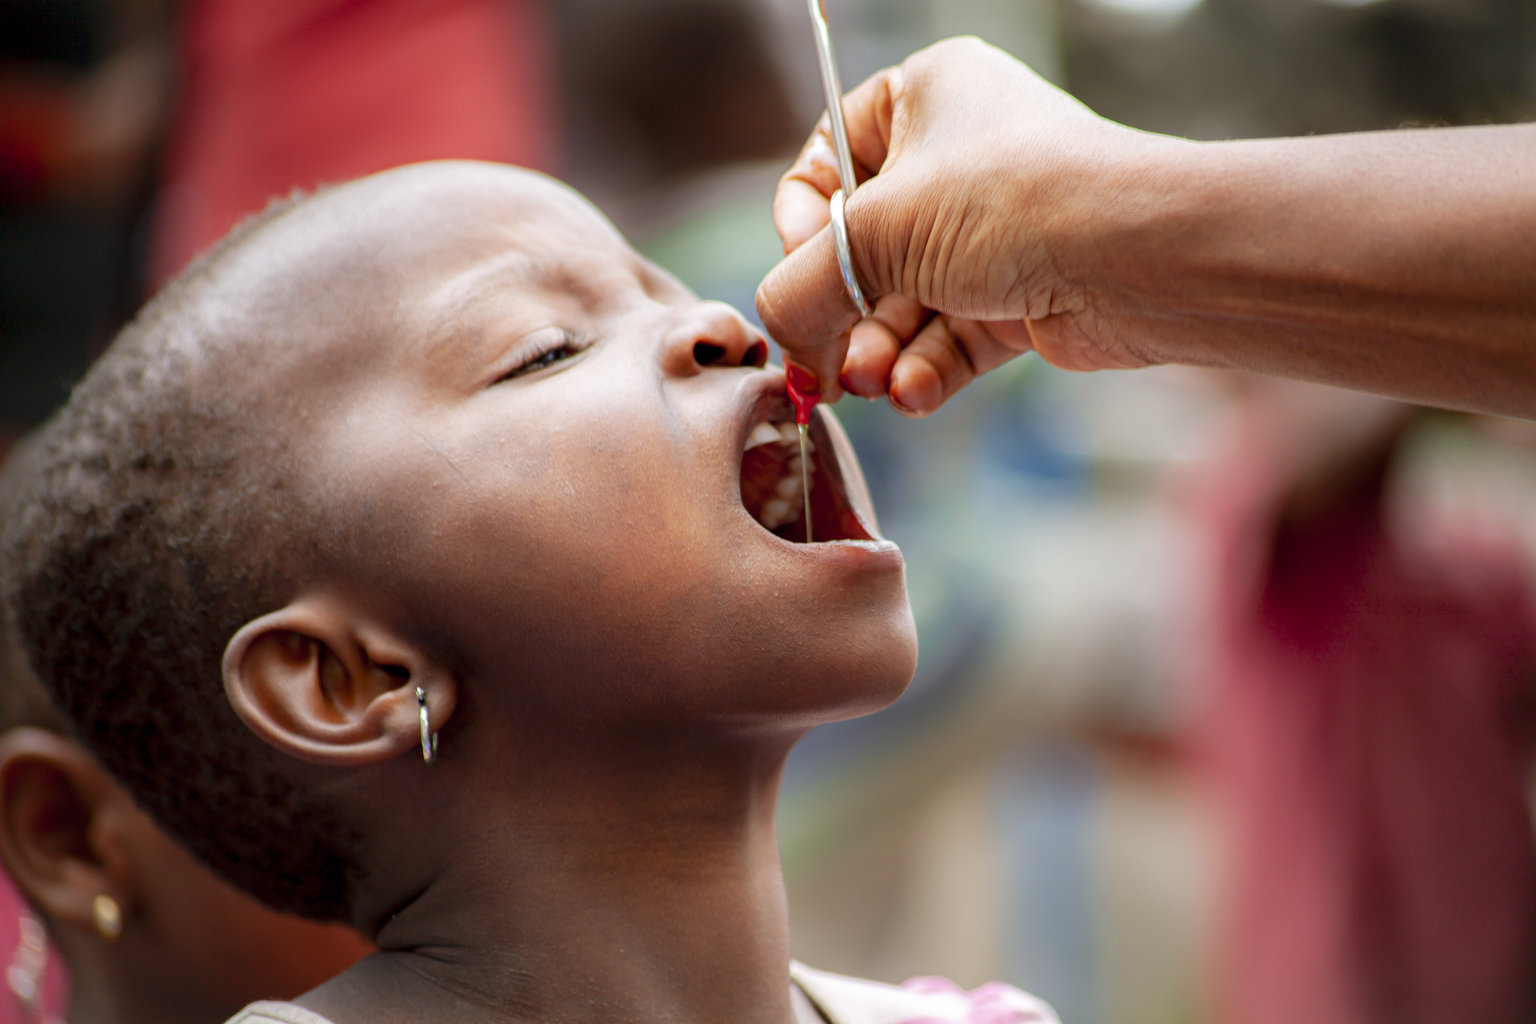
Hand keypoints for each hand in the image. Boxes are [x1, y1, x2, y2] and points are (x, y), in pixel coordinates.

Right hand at [756, 36, 1169, 415]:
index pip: (827, 161)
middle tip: (826, 364)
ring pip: (903, 302)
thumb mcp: (880, 234)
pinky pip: (948, 337)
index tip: (805, 267)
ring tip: (869, 382)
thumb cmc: (1015, 204)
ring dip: (877, 351)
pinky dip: (923, 369)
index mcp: (923, 98)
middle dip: (841, 313)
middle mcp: (958, 159)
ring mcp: (991, 232)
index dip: (803, 224)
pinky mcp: (1018, 296)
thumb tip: (777, 335)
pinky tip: (911, 393)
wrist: (1139, 258)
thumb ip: (801, 286)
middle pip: (860, 248)